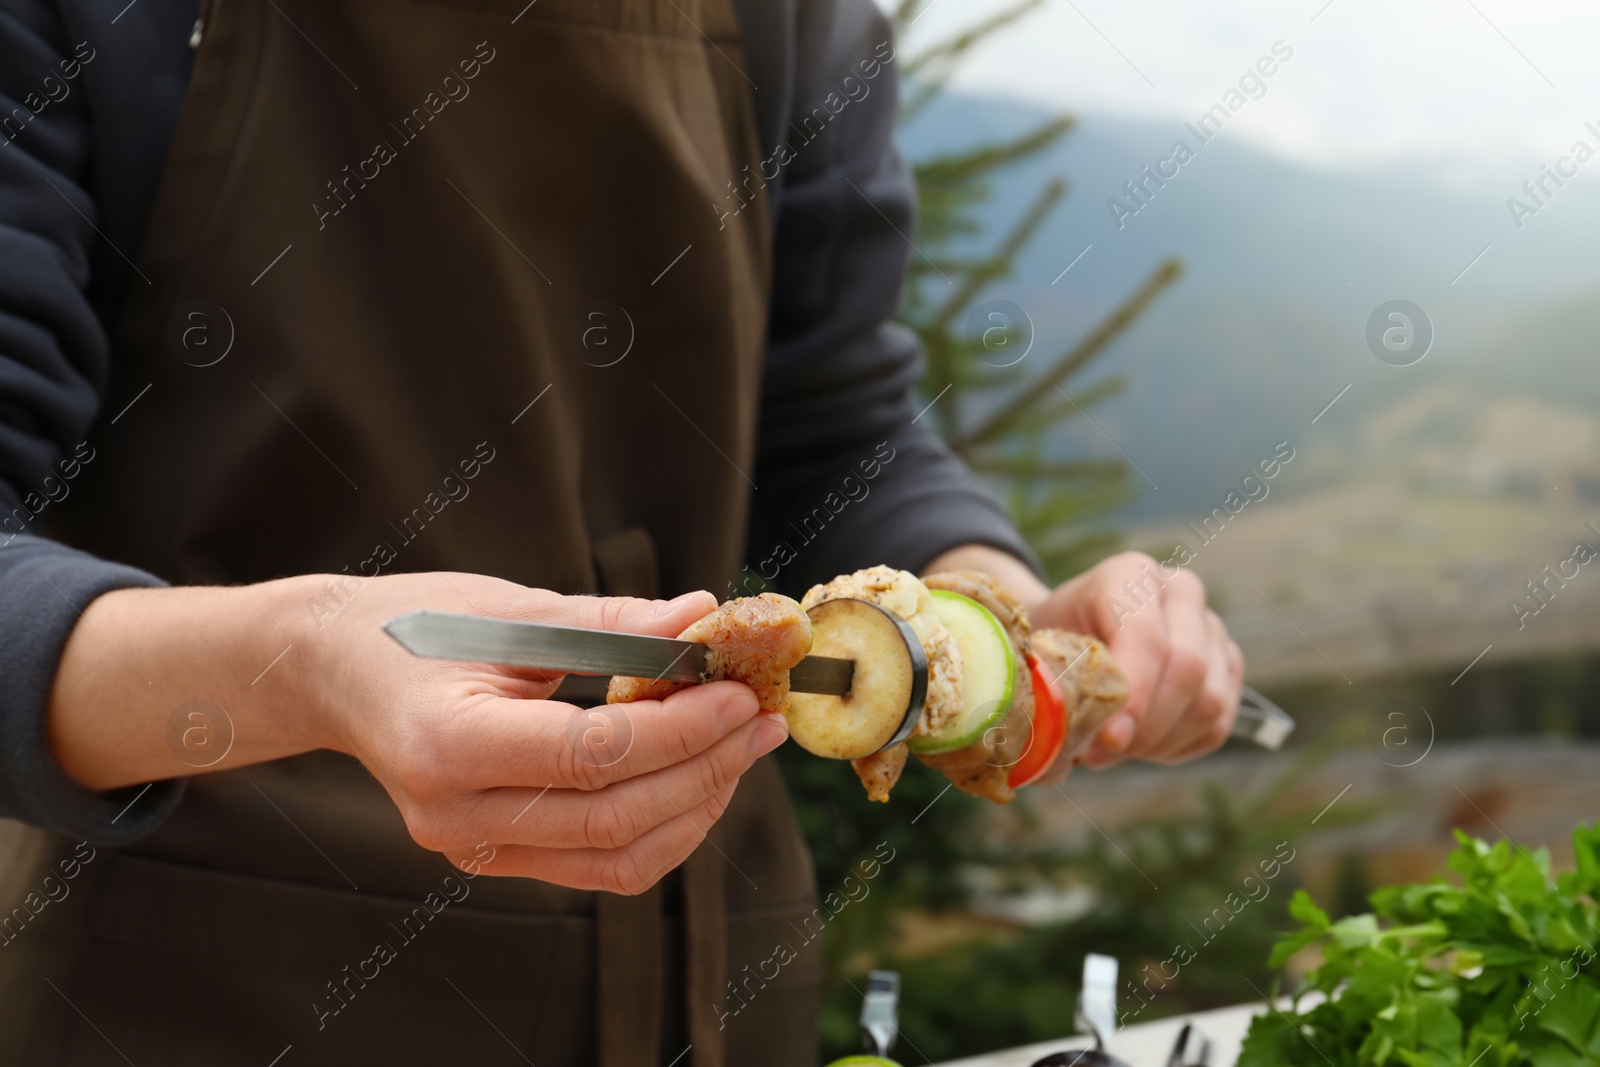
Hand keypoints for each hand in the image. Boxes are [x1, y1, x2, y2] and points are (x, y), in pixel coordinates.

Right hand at [305, 574, 787, 892]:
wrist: (335, 671)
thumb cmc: (418, 624)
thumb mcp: (511, 608)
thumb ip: (611, 623)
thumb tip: (703, 618)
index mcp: (447, 742)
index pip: (590, 753)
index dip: (678, 728)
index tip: (738, 693)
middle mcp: (454, 814)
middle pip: (612, 816)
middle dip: (705, 768)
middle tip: (761, 718)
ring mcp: (470, 847)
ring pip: (616, 858)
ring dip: (696, 805)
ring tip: (743, 747)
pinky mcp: (492, 857)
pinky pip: (598, 866)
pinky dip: (661, 828)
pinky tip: (699, 778)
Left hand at [1027, 552, 1242, 766]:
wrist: (1071, 628)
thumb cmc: (1052, 639)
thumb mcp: (1042, 648)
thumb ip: (1057, 682)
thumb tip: (1071, 737)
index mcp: (1131, 575)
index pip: (1147, 639)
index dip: (1133, 697)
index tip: (1108, 741)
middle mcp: (1181, 592)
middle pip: (1187, 670)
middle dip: (1146, 727)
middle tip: (1101, 755)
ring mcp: (1212, 627)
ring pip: (1209, 702)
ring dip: (1160, 741)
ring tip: (1115, 749)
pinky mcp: (1228, 665)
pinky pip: (1218, 723)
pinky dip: (1178, 746)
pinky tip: (1141, 745)